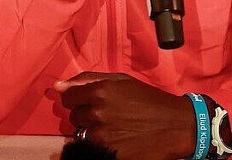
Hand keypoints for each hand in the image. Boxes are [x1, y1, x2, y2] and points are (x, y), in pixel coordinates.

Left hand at [53, 72, 194, 159]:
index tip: (91, 102)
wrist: (175, 125)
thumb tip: (57, 86)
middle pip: (74, 117)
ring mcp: (102, 136)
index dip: (78, 100)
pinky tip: (118, 140)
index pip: (67, 98)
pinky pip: (92, 149)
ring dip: (93, 132)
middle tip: (108, 115)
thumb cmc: (148, 100)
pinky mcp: (109, 154)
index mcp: (99, 91)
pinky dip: (101, 146)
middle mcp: (97, 113)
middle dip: (87, 116)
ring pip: (81, 135)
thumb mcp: (121, 80)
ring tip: (114, 128)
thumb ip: (86, 80)